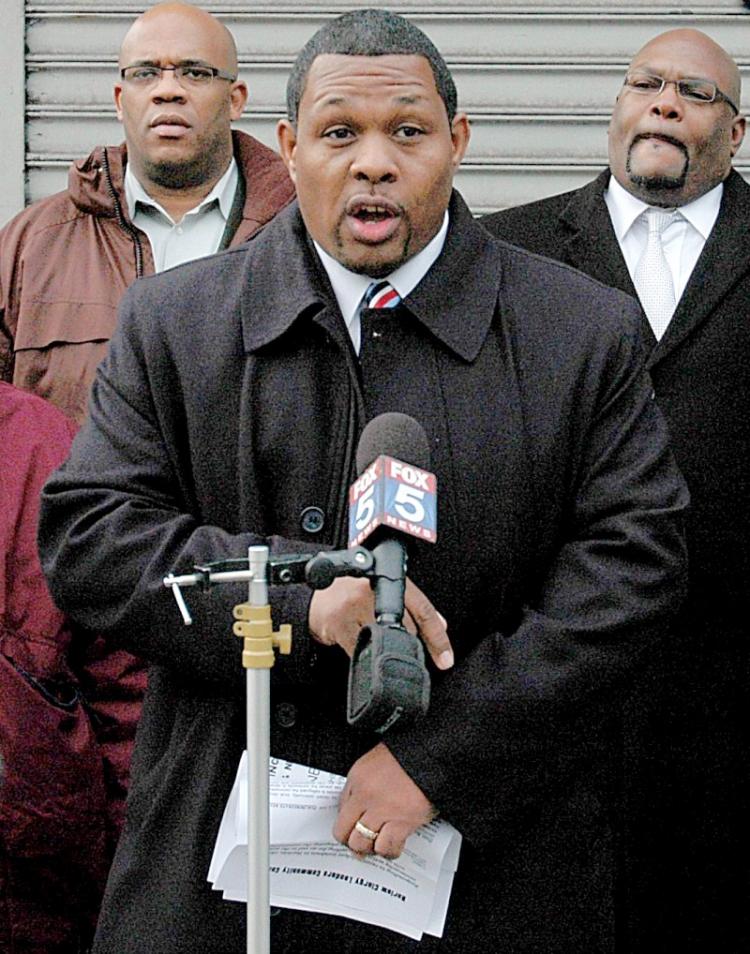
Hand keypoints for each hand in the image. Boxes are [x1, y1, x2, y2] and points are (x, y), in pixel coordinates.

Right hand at [308, 576, 453, 669]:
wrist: (315, 595)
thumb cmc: (353, 592)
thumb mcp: (385, 592)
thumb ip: (414, 607)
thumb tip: (442, 625)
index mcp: (391, 581)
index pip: (423, 610)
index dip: (437, 638)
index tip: (446, 660)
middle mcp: (374, 590)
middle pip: (406, 629)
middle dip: (410, 647)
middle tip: (403, 652)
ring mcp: (355, 606)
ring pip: (384, 641)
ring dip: (385, 650)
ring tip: (375, 643)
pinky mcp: (339, 624)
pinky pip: (361, 650)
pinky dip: (364, 655)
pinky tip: (359, 646)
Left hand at [333, 743, 436, 858]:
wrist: (432, 754)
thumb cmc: (407, 755)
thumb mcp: (375, 761)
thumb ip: (361, 783)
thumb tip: (355, 808)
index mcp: (357, 777)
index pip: (339, 810)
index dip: (345, 823)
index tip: (350, 830)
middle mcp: (365, 795)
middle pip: (344, 832)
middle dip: (351, 841)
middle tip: (361, 843)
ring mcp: (383, 809)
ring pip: (361, 843)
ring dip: (369, 848)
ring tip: (377, 844)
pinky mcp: (402, 821)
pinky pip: (386, 847)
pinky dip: (388, 851)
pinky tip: (393, 846)